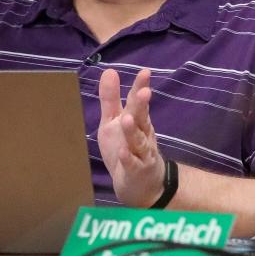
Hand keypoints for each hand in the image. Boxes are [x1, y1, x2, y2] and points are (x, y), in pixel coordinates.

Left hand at [97, 68, 165, 207]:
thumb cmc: (127, 147)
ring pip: (138, 141)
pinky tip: (123, 152)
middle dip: (142, 106)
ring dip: (133, 131)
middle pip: (142, 119)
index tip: (145, 72)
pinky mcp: (136, 171)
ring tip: (127, 119)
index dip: (141, 88)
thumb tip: (109, 71)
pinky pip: (132, 164)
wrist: (141, 185)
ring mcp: (142, 154)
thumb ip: (112, 99)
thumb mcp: (114, 121)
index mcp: (138, 121)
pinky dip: (128, 158)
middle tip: (144, 92)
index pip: (139, 102)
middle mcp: (143, 135)